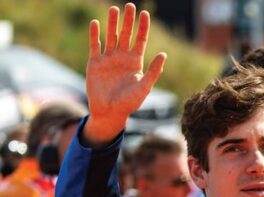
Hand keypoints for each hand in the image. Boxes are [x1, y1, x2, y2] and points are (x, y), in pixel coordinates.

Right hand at [84, 3, 165, 145]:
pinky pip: (94, 46)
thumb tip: (163, 54)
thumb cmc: (129, 103)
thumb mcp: (144, 87)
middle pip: (126, 35)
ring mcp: (108, 59)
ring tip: (114, 9)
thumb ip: (153, 71)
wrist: (109, 112)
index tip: (144, 14)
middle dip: (128, 21)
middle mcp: (122, 58)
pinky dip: (94, 34)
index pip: (140, 40)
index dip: (143, 27)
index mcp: (135, 63)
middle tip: (130, 5)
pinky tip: (95, 23)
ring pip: (111, 37)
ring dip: (112, 23)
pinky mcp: (94, 63)